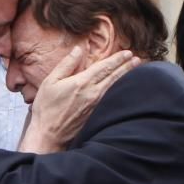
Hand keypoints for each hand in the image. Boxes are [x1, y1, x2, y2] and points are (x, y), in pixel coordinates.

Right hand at [20, 48, 139, 152]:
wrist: (49, 134)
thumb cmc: (47, 108)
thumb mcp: (50, 82)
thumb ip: (66, 64)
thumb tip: (78, 49)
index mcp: (82, 82)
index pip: (105, 66)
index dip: (117, 59)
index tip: (127, 53)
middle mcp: (93, 93)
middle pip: (114, 76)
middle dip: (126, 66)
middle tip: (137, 59)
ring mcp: (97, 105)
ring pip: (115, 87)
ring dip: (126, 76)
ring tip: (135, 70)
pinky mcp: (97, 114)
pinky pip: (112, 98)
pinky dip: (120, 89)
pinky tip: (123, 87)